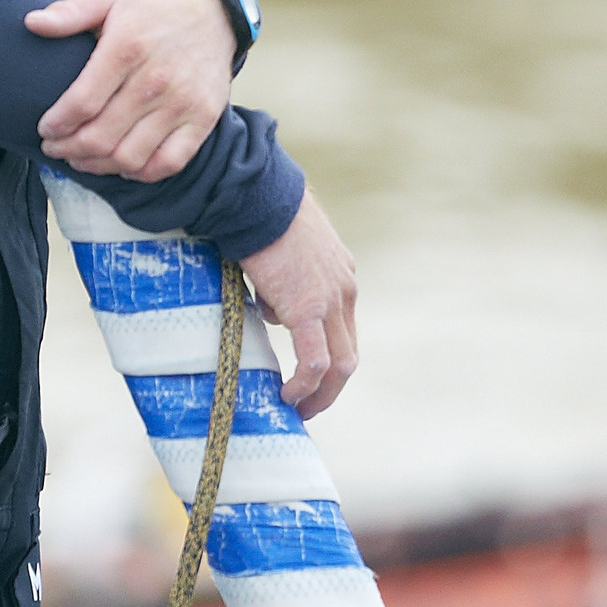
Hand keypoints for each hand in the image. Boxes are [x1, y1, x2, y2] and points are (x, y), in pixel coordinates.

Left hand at [27, 0, 235, 182]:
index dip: (56, 125)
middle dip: (68, 150)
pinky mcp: (203, 119)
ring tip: (81, 158)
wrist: (214, 12)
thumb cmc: (152, 9)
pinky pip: (167, 163)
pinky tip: (121, 164)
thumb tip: (32, 23)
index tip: (45, 129)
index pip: (82, 103)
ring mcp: (182, 103)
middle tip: (55, 148)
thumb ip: (70, 12)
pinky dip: (140, 173)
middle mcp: (156, 79)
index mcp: (127, 47)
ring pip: (130, 157)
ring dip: (98, 166)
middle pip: (101, 136)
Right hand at [240, 190, 356, 419]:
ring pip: (340, 364)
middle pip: (349, 353)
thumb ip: (285, 283)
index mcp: (341, 275)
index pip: (343, 328)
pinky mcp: (308, 309)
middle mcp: (344, 290)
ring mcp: (331, 300)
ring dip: (321, 393)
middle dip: (331, 386)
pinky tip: (288, 396)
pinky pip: (314, 361)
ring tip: (298, 409)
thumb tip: (273, 312)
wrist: (258, 198)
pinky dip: (305, 385)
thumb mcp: (283, 252)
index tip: (307, 376)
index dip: (328, 357)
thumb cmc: (260, 215)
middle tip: (308, 405)